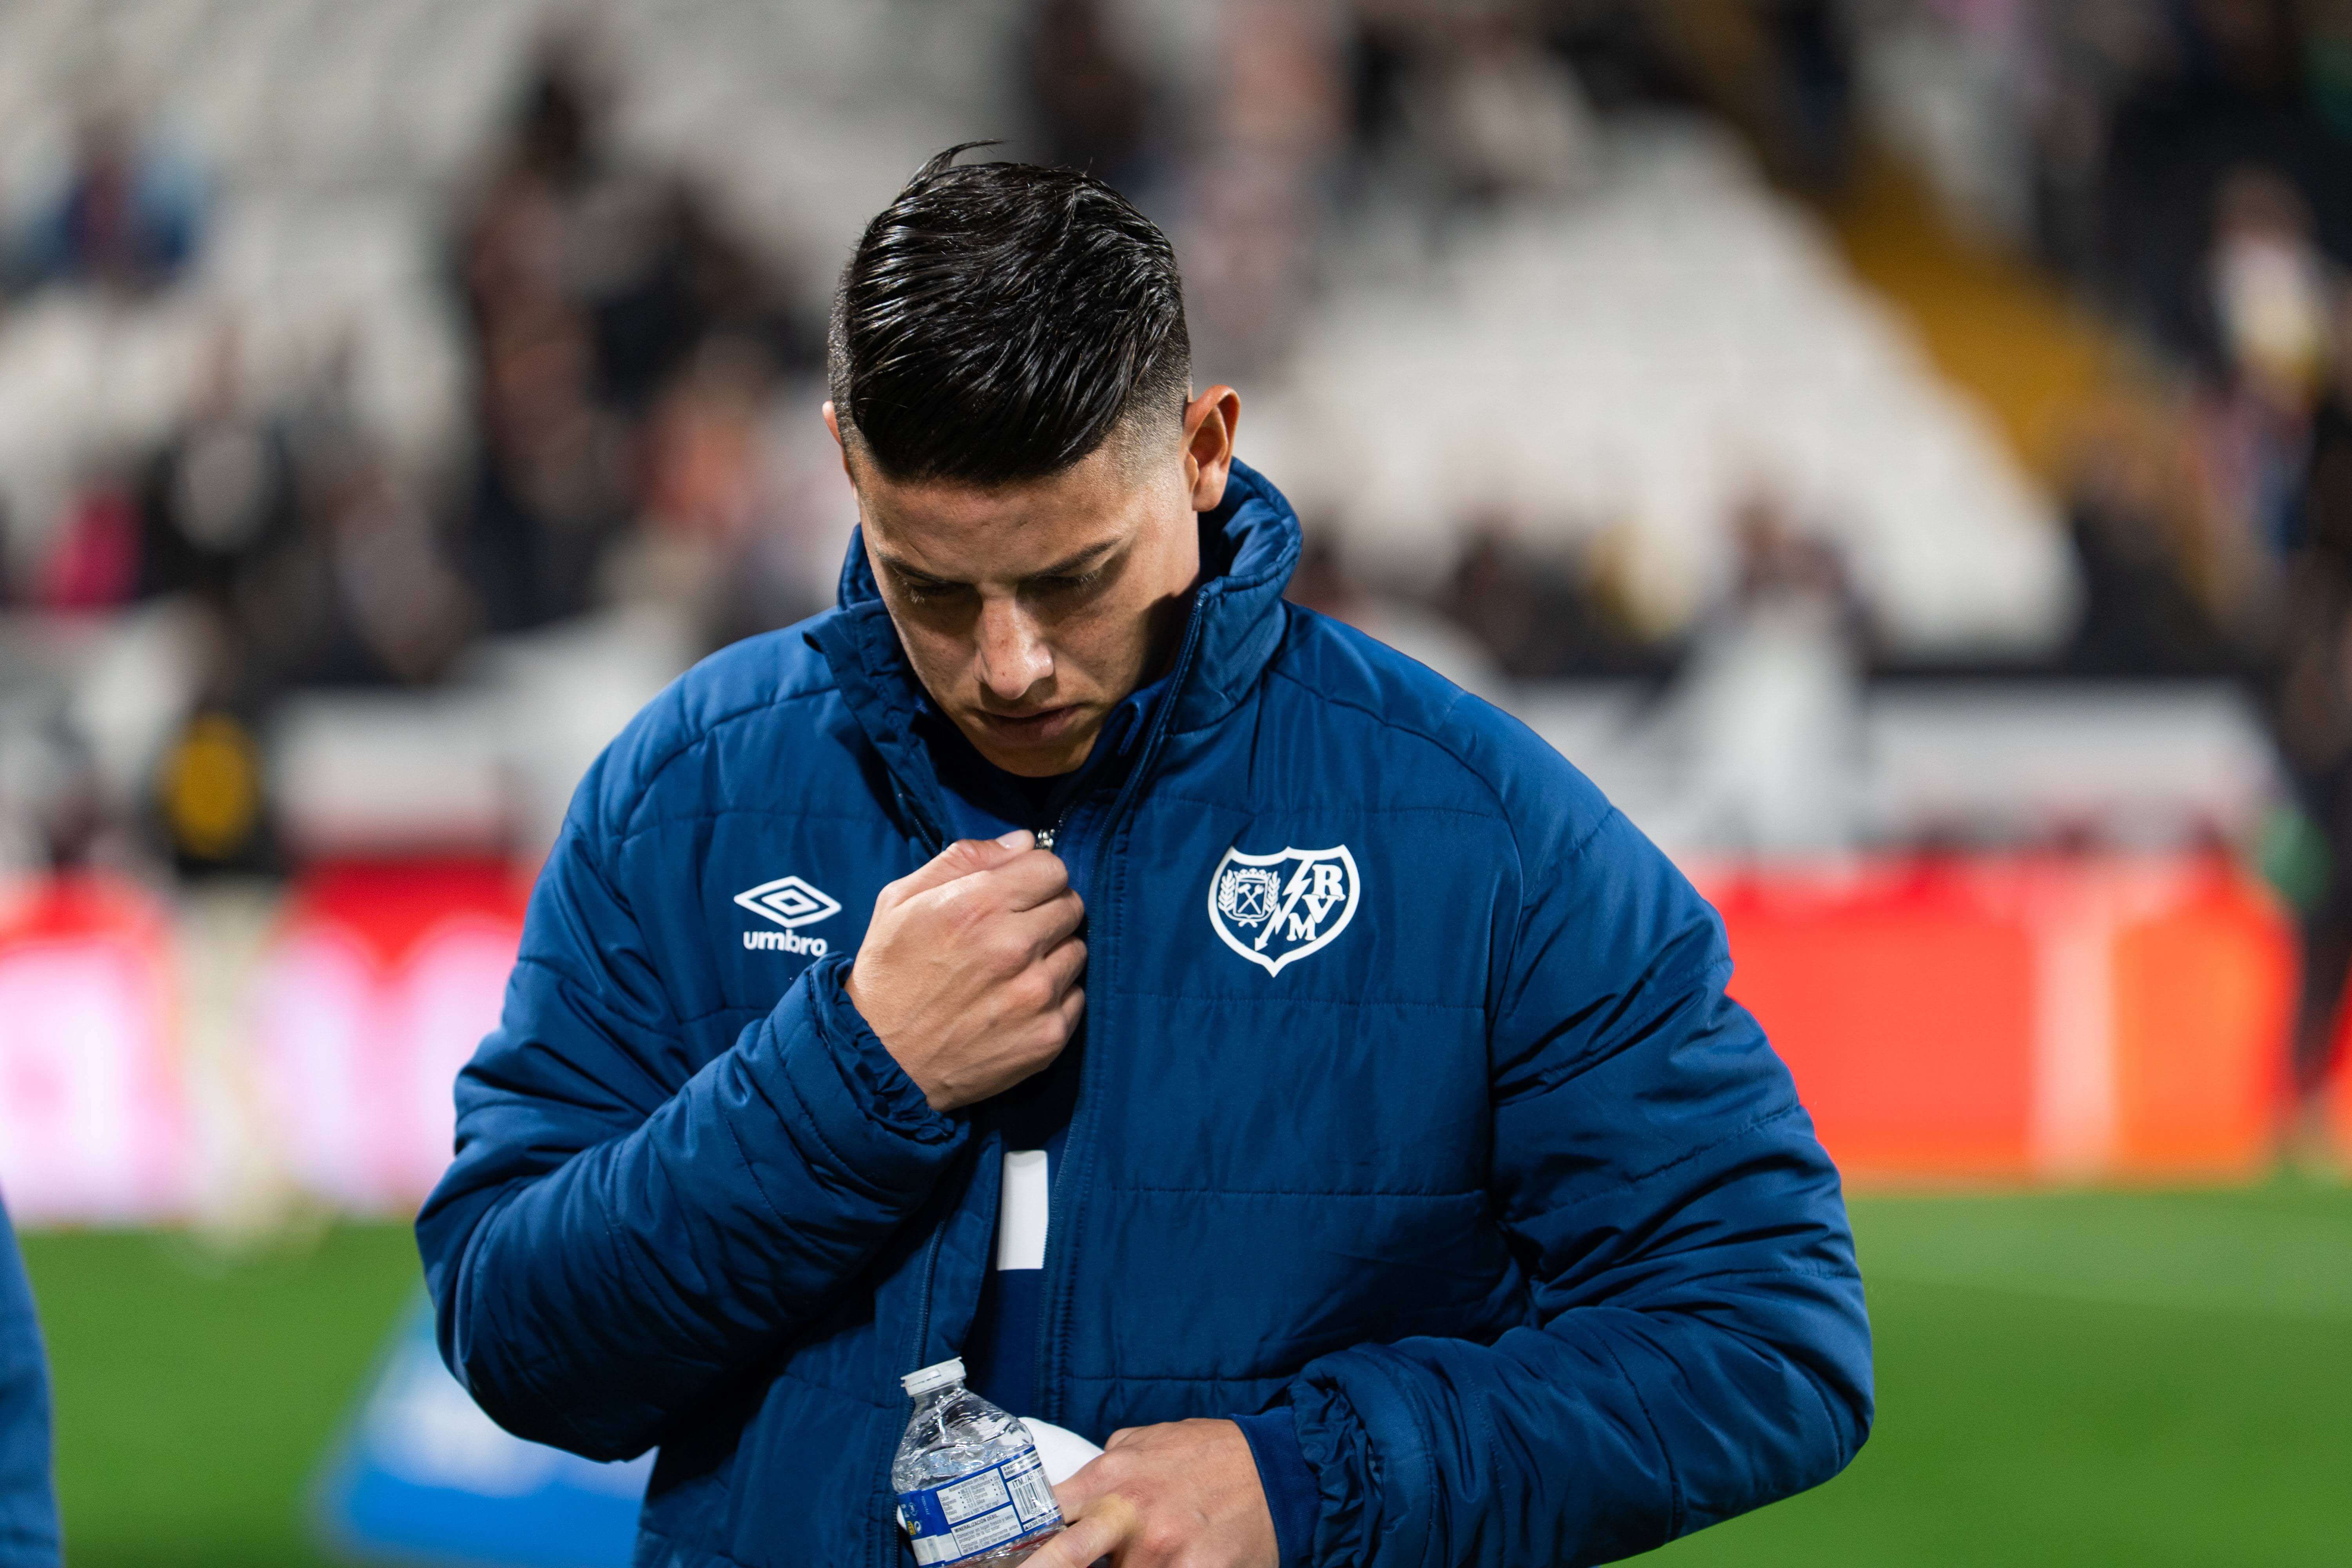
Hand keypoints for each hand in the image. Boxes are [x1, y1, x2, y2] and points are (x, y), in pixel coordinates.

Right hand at [848, 831, 1085, 1111]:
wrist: (879, 1060)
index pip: (1053, 868)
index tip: (1020, 892)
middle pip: (1072, 905)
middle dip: (1047, 911)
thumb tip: (1025, 841)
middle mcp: (1015, 946)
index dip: (1035, 876)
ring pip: (1078, 950)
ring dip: (1053, 954)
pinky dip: (1055, 997)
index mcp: (979, 904)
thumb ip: (965, 858)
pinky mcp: (1048, 1036)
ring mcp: (1036, 994)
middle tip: (1015, 931)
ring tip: (1014, 970)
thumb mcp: (902, 900)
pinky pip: (1077, 997)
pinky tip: (1018, 1003)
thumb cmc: (888, 975)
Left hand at [1025, 1419, 1276, 1567]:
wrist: (1278, 1469)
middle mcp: (1130, 1516)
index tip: (987, 1560)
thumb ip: (1106, 1466)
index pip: (1044, 1512)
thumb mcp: (1147, 1442)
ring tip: (1155, 1545)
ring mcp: (1162, 1551)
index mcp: (1112, 1478)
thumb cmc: (1210, 1454)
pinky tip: (1179, 1557)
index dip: (1013, 1542)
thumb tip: (1071, 1486)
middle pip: (1062, 1559)